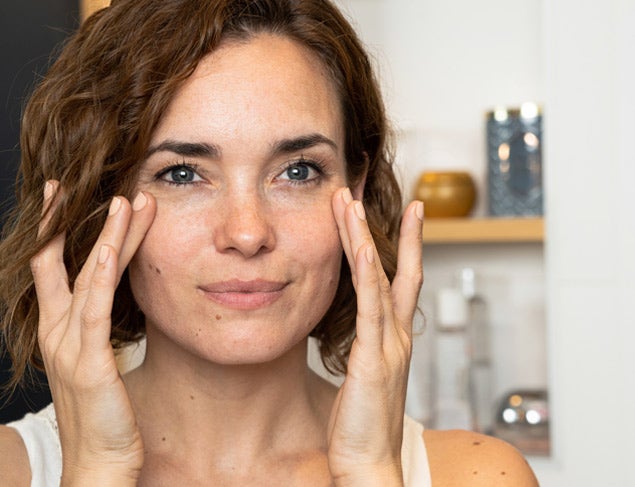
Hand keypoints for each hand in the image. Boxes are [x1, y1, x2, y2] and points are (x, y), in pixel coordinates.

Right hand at [30, 181, 155, 484]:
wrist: (97, 460)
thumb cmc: (103, 412)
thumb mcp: (96, 360)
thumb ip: (98, 329)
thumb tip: (112, 301)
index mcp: (60, 328)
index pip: (54, 268)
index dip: (58, 231)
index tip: (65, 197)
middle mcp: (58, 330)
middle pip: (67, 263)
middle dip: (79, 222)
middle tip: (94, 185)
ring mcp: (70, 344)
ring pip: (88, 277)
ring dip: (108, 237)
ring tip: (127, 202)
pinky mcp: (89, 361)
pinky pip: (95, 309)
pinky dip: (102, 275)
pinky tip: (110, 249)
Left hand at [327, 187, 423, 485]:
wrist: (369, 464)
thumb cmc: (363, 425)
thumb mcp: (364, 376)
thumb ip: (366, 349)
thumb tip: (359, 335)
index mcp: (393, 339)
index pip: (399, 281)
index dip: (402, 246)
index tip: (401, 216)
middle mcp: (397, 335)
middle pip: (394, 269)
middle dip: (382, 229)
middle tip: (364, 193)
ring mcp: (389, 345)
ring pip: (379, 278)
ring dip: (363, 238)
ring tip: (349, 203)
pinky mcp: (374, 358)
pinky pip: (371, 308)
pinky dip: (368, 274)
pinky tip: (362, 248)